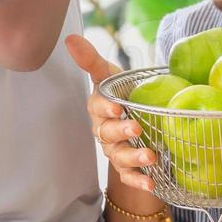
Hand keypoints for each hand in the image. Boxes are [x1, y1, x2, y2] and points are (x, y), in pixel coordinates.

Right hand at [65, 35, 159, 193]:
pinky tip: (151, 183)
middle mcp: (105, 132)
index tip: (117, 107)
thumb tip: (69, 38)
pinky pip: (130, 177)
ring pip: (119, 157)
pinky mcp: (130, 167)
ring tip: (150, 156)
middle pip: (108, 134)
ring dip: (133, 159)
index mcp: (100, 109)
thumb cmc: (122, 92)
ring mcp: (116, 150)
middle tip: (137, 129)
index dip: (106, 108)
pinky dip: (139, 181)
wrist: (140, 115)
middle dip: (121, 132)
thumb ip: (91, 59)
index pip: (97, 108)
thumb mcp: (110, 74)